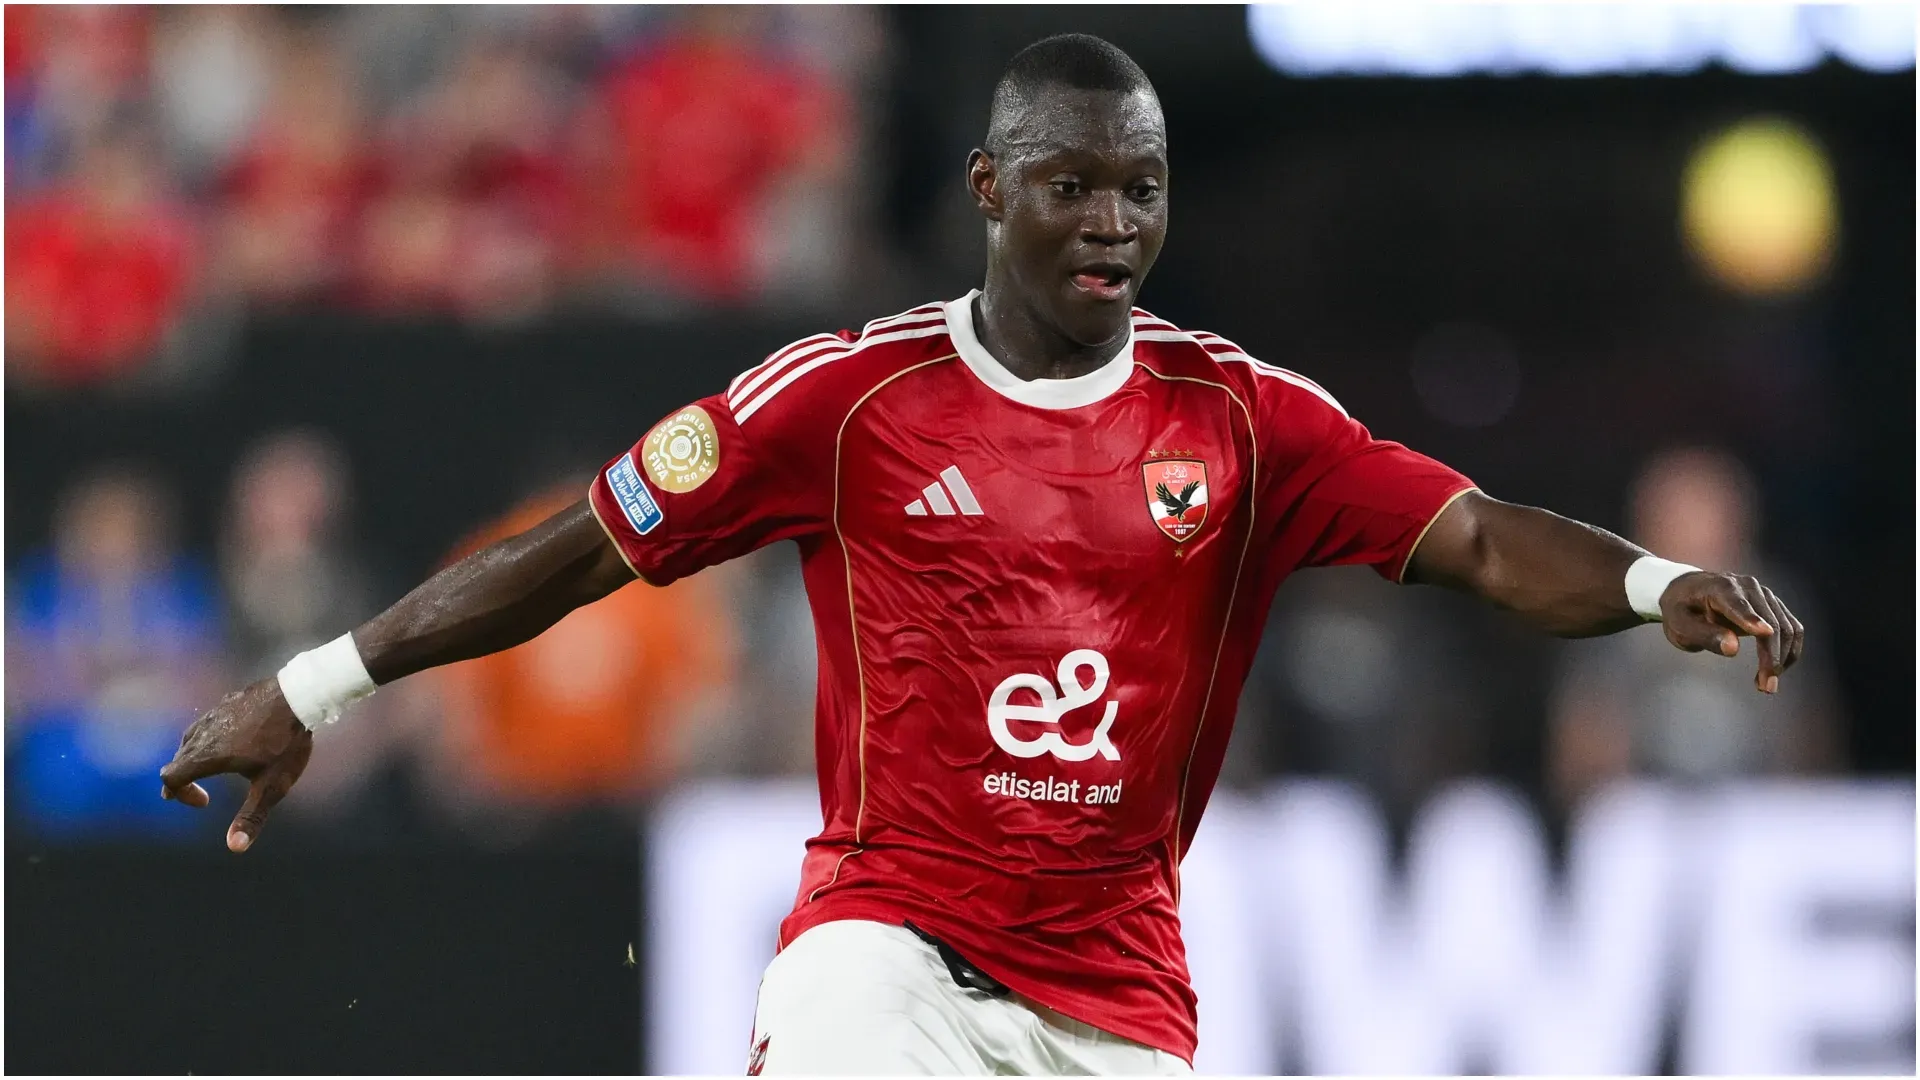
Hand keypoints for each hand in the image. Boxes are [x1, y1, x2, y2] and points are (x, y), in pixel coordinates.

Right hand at [160, 677, 313, 851]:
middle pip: (177, 759)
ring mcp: (214, 714)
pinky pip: (207, 723)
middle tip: (200, 793)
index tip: (205, 802)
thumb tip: (235, 847)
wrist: (301, 695)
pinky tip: (230, 741)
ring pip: (190, 739)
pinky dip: (208, 738)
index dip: (179, 795)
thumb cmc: (286, 744)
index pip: (170, 778)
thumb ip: (252, 816)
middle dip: (184, 780)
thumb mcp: (272, 786)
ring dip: (193, 758)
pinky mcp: (226, 701)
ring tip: (212, 768)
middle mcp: (203, 733)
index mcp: (207, 755)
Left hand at [1658, 571, 1804, 693]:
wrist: (1688, 591)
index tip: (1764, 634)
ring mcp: (1765, 595)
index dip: (1751, 620)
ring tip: (1767, 684)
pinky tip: (1775, 670)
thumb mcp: (1679, 624)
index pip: (1738, 605)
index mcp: (1721, 587)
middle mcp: (1748, 587)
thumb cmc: (1681, 610)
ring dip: (1783, 658)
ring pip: (1786, 628)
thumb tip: (1733, 649)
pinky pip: (1792, 629)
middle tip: (1766, 687)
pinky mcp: (1774, 605)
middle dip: (1771, 657)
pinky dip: (1789, 651)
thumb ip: (1704, 635)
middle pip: (1770, 623)